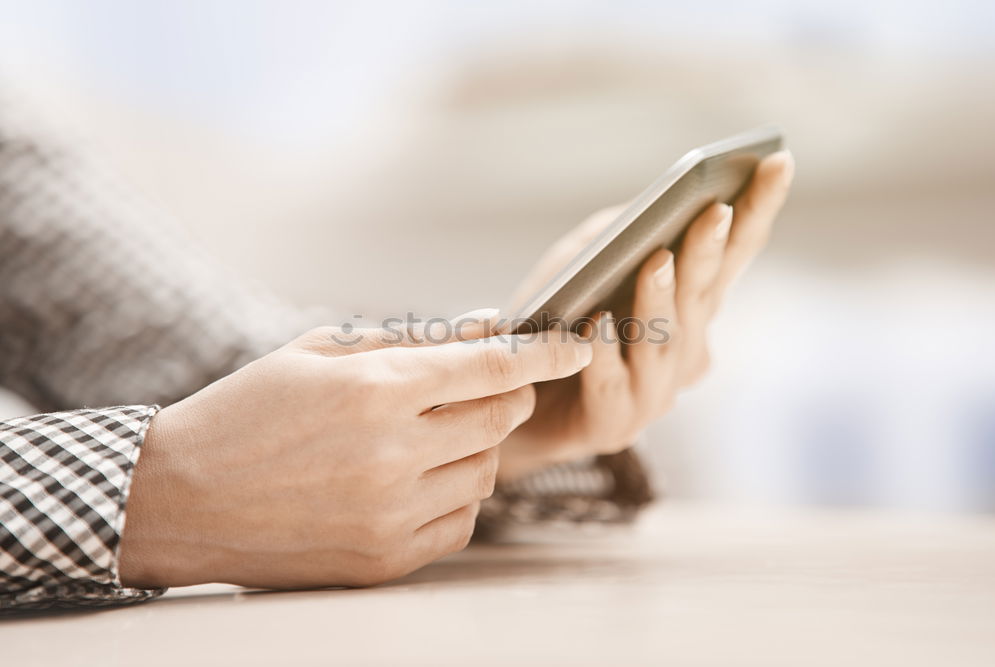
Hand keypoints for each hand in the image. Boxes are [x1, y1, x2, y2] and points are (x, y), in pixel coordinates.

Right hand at [118, 325, 592, 588]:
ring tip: (426, 437)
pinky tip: (417, 481)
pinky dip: (455, 497)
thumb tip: (487, 326)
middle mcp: (392, 453)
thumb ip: (408, 339)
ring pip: (485, 473)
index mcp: (375, 390)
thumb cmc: (249, 410)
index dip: (544, 352)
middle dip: (506, 397)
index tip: (577, 343)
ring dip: (474, 448)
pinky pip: (461, 523)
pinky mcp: (384, 559)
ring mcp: (391, 514)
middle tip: (484, 389)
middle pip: (500, 419)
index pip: (493, 367)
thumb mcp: (320, 351)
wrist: (181, 498)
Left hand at [499, 150, 794, 479]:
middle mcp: (683, 351)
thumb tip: (646, 209)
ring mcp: (653, 391)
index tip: (778, 160)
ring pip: (663, 343)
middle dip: (710, 252)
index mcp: (688, 309)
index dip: (757, 211)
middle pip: (701, 296)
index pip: (730, 255)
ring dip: (660, 301)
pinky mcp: (613, 423)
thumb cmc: (552, 323)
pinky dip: (603, 353)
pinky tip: (594, 324)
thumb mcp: (578, 265)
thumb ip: (614, 236)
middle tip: (715, 210)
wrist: (512, 399)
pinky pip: (610, 384)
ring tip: (656, 261)